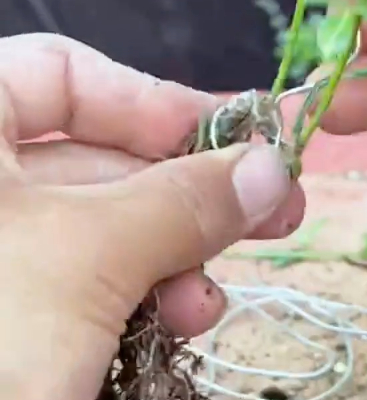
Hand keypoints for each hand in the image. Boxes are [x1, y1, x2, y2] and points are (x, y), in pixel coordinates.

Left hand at [0, 33, 302, 399]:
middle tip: (272, 210)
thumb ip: (182, 201)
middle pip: (91, 157)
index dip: (152, 100)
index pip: (61, 72)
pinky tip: (177, 327)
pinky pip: (75, 286)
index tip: (230, 142)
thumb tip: (271, 164)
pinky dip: (132, 299)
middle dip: (185, 192)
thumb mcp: (86, 261)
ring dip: (170, 256)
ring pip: (92, 229)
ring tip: (211, 299)